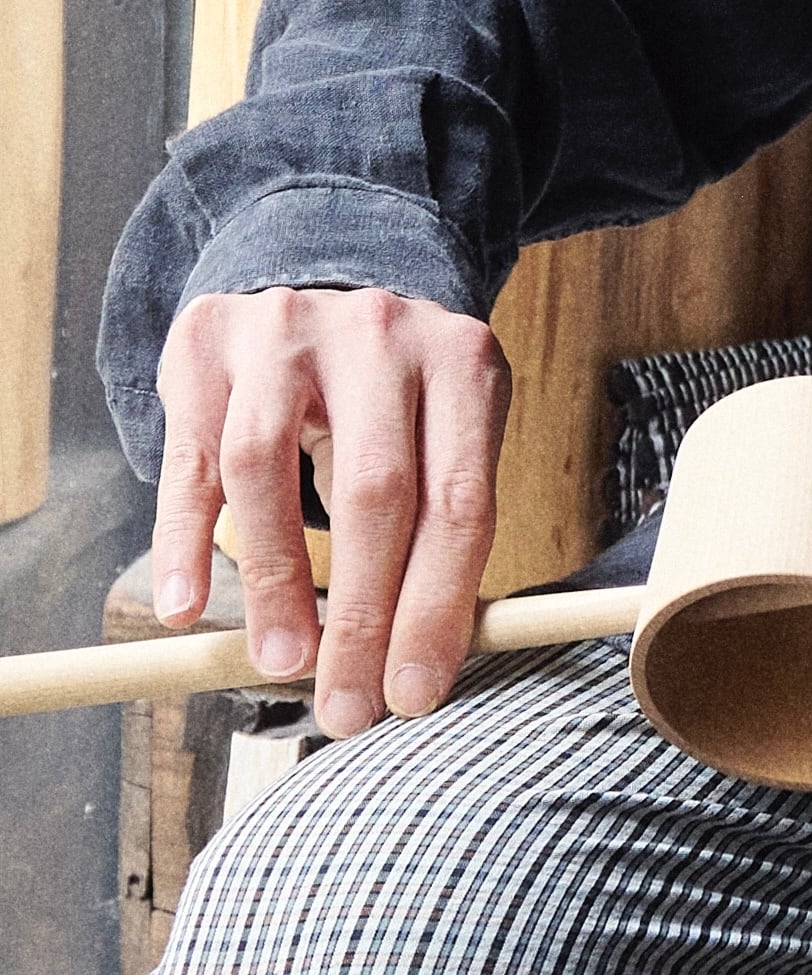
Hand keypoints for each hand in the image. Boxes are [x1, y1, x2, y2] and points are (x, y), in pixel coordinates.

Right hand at [154, 286, 510, 738]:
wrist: (322, 269)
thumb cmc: (396, 390)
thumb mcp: (444, 430)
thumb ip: (438, 525)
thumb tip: (421, 662)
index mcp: (464, 363)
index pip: (459, 503)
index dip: (437, 608)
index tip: (414, 693)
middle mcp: (381, 333)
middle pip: (374, 494)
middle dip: (358, 618)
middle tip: (345, 706)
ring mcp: (288, 327)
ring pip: (267, 471)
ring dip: (272, 584)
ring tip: (278, 663)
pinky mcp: (206, 341)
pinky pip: (191, 457)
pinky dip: (184, 540)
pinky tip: (186, 606)